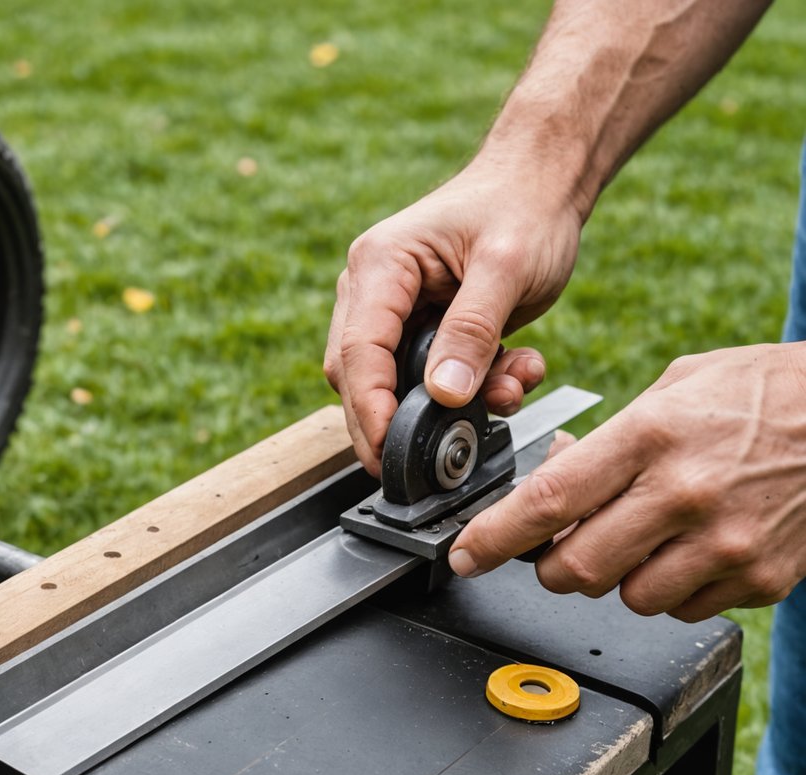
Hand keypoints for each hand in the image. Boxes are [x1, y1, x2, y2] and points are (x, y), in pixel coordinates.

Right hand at [323, 159, 582, 473]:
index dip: (369, 408)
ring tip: (508, 390)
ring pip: (395, 386)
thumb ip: (473, 330)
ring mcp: (394, 314)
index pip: (357, 351)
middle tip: (425, 463)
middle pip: (359, 377)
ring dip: (448, 407)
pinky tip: (512, 374)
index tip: (388, 451)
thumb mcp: (506, 266)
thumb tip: (443, 394)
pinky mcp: (421, 332)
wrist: (544, 183)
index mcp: (380, 266)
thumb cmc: (523, 206)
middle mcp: (374, 291)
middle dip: (396, 421)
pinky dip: (471, 392)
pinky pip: (429, 381)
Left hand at [448, 343, 805, 620]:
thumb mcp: (675, 388)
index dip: (494, 536)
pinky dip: (672, 589)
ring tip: (647, 536)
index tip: (466, 554)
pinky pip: (682, 609)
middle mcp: (686, 494)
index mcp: (653, 436)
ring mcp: (727, 545)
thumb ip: (607, 442)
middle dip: (553, 566)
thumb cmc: (763, 394)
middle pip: (576, 569)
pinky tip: (692, 549)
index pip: (548, 501)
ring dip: (618, 577)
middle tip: (560, 547)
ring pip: (627, 598)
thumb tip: (551, 480)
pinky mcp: (761, 579)